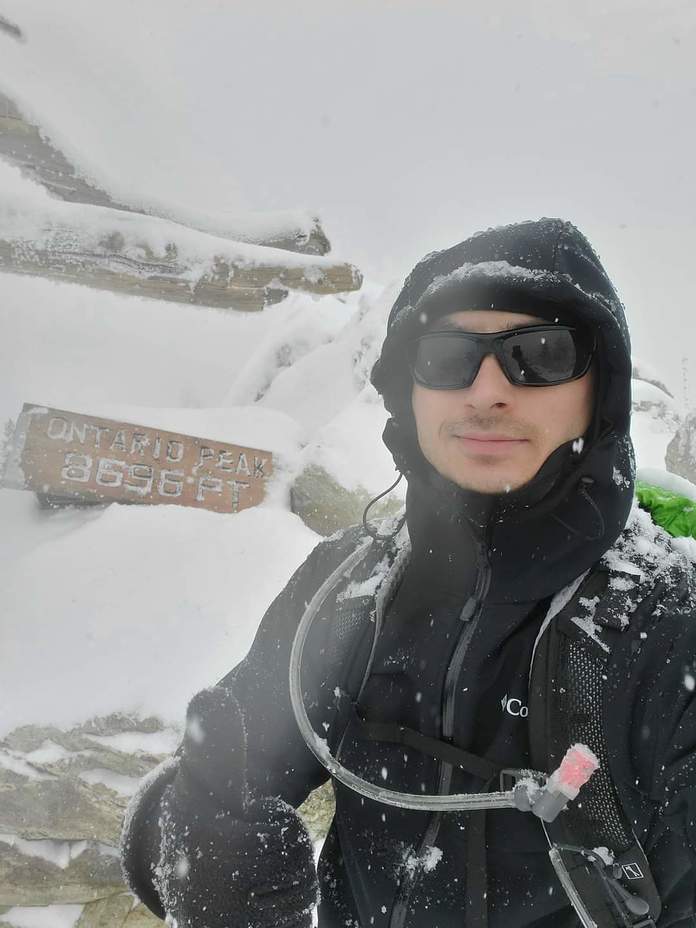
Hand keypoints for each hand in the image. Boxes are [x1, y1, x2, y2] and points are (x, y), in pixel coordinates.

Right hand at [154, 687, 317, 927]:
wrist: (187, 895)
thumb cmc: (200, 829)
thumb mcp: (203, 784)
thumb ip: (211, 744)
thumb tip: (212, 694)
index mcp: (205, 846)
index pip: (287, 837)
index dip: (275, 823)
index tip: (244, 823)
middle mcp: (208, 895)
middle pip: (296, 866)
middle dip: (282, 852)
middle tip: (249, 853)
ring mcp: (227, 925)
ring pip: (299, 897)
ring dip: (286, 885)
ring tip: (253, 881)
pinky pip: (295, 924)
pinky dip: (287, 917)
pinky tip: (262, 910)